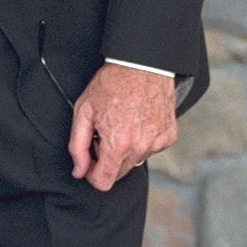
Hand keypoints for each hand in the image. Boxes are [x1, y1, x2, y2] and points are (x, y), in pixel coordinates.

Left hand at [68, 63, 177, 190]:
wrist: (141, 64)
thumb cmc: (112, 83)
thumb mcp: (83, 111)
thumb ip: (77, 145)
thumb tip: (79, 170)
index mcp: (118, 144)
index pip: (104, 182)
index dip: (92, 174)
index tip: (89, 161)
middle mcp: (141, 147)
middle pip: (120, 172)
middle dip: (108, 158)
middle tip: (103, 133)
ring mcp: (158, 142)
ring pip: (135, 160)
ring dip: (126, 148)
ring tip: (121, 122)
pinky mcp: (169, 136)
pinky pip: (151, 148)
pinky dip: (143, 139)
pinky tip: (137, 120)